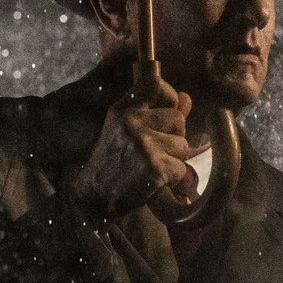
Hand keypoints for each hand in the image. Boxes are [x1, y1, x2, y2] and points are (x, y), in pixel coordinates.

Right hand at [73, 77, 193, 219]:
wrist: (95, 197)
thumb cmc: (114, 162)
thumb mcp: (127, 130)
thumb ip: (157, 112)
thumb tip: (186, 98)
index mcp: (122, 109)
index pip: (155, 85)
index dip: (170, 98)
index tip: (167, 112)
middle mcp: (131, 122)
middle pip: (178, 119)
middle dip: (173, 137)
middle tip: (154, 151)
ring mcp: (143, 144)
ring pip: (183, 145)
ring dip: (174, 159)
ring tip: (152, 166)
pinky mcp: (153, 167)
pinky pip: (181, 168)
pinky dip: (173, 178)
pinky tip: (154, 180)